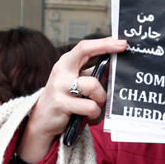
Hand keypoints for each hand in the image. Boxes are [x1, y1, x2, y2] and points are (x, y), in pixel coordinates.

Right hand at [18, 37, 127, 162]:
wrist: (42, 121)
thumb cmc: (64, 99)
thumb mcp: (75, 82)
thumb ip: (91, 74)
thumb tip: (114, 67)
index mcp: (66, 63)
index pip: (84, 46)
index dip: (104, 43)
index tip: (122, 42)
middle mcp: (61, 71)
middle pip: (84, 52)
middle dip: (105, 49)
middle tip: (119, 57)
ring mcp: (59, 86)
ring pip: (93, 85)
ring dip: (101, 98)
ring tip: (96, 105)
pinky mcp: (61, 104)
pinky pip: (90, 106)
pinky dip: (94, 114)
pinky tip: (89, 117)